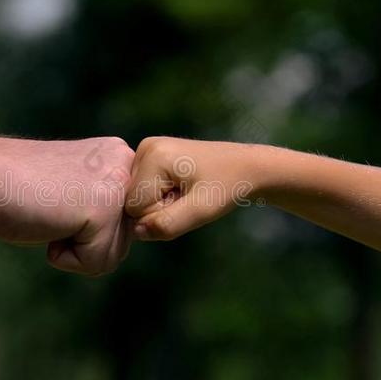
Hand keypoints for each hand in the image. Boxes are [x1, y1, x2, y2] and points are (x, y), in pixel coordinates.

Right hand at [0, 136, 134, 275]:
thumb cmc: (13, 187)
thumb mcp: (73, 189)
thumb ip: (103, 204)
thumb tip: (128, 235)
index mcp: (119, 156)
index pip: (124, 222)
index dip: (86, 228)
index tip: (58, 201)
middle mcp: (126, 165)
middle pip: (123, 241)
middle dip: (83, 241)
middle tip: (50, 208)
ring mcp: (117, 187)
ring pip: (112, 255)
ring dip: (75, 249)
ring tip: (49, 213)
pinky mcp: (102, 211)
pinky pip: (96, 263)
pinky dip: (64, 257)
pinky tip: (46, 222)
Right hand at [125, 137, 262, 240]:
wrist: (248, 167)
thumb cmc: (227, 187)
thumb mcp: (200, 211)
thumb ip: (167, 224)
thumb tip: (135, 232)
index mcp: (153, 155)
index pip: (134, 206)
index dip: (159, 214)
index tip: (185, 202)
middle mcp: (144, 147)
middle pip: (133, 200)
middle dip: (158, 208)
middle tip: (188, 198)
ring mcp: (147, 149)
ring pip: (137, 196)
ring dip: (160, 203)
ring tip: (186, 192)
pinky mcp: (152, 155)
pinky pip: (144, 188)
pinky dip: (161, 195)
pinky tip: (181, 188)